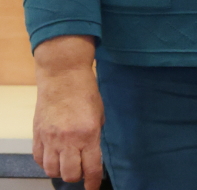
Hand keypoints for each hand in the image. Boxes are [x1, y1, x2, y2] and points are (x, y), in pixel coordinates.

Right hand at [32, 35, 102, 189]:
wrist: (63, 77)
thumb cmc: (85, 93)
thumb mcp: (99, 116)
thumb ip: (94, 137)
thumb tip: (91, 155)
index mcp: (88, 134)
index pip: (91, 168)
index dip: (93, 182)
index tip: (93, 187)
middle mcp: (68, 140)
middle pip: (70, 174)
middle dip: (77, 177)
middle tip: (81, 172)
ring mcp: (50, 138)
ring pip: (52, 170)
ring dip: (60, 172)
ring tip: (67, 165)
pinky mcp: (37, 135)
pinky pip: (39, 159)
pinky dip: (46, 163)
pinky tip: (54, 158)